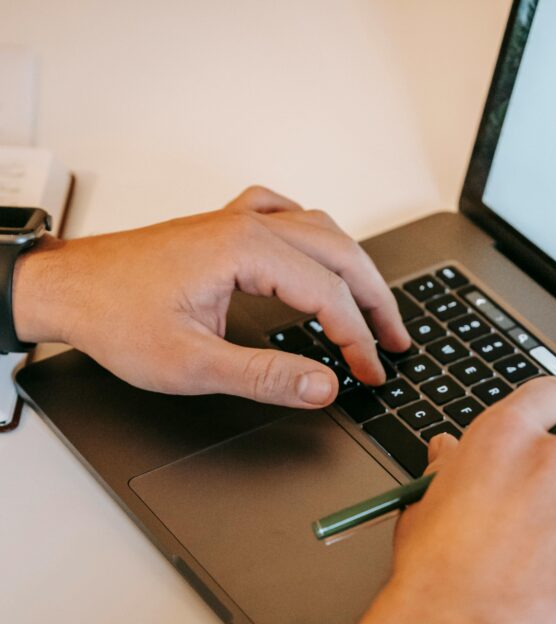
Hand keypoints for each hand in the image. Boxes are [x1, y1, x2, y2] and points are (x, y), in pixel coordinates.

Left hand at [12, 186, 409, 405]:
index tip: (370, 373)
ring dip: (353, 268)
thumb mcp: (193, 365)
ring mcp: (235, 221)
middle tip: (397, 342)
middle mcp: (247, 225)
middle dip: (376, 300)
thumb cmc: (116, 317)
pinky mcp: (222, 228)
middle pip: (340, 253)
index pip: (329, 293)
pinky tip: (316, 251)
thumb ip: (264, 378)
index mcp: (244, 251)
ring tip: (373, 306)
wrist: (69, 290)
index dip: (358, 339)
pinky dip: (314, 236)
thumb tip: (323, 385)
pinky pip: (285, 215)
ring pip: (320, 230)